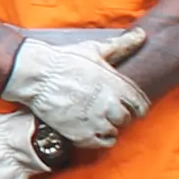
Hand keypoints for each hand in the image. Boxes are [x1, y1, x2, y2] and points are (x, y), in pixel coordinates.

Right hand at [1, 31, 147, 149]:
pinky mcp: (81, 134)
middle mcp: (110, 105)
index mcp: (117, 86)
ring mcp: (96, 121)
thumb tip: (142, 35)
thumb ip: (122, 46)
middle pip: (125, 119)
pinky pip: (101, 143)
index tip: (128, 106)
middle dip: (118, 115)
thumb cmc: (65, 60)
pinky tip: (89, 128)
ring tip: (95, 118)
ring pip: (114, 131)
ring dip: (107, 126)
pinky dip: (98, 138)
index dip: (135, 106)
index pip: (140, 105)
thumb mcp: (95, 49)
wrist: (36, 75)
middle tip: (106, 109)